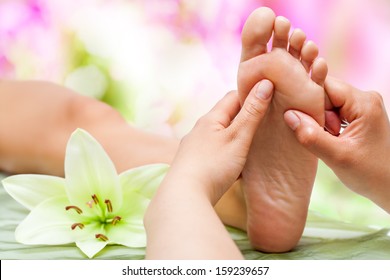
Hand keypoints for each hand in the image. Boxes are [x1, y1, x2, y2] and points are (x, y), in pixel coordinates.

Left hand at [167, 79, 273, 204]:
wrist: (184, 196)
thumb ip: (252, 113)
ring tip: (255, 142)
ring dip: (237, 135)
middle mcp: (200, 130)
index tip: (268, 95)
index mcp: (210, 119)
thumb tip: (265, 83)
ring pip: (221, 135)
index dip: (251, 93)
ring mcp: (196, 147)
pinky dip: (229, 152)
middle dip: (245, 115)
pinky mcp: (195, 164)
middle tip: (266, 119)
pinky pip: (216, 152)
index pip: (232, 96)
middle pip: (226, 116)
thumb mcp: (238, 138)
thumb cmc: (213, 166)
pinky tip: (237, 162)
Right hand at [284, 76, 389, 212]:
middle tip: (321, 136)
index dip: (307, 99)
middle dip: (314, 112)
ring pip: (326, 103)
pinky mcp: (358, 115)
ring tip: (328, 140)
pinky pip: (333, 111)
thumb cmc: (372, 174)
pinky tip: (329, 139)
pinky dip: (325, 124)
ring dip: (320, 121)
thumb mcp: (338, 157)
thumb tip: (288, 115)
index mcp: (364, 102)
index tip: (301, 120)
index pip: (324, 85)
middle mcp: (364, 98)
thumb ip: (312, 136)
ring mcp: (362, 106)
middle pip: (324, 93)